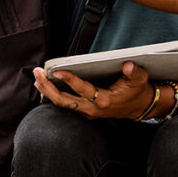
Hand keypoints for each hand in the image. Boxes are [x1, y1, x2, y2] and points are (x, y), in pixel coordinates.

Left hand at [33, 61, 156, 119]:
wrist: (140, 107)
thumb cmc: (138, 91)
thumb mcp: (140, 79)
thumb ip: (134, 72)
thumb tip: (128, 65)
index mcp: (104, 100)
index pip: (83, 90)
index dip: (70, 80)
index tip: (58, 71)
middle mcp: (93, 108)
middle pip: (64, 101)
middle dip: (48, 87)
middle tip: (38, 74)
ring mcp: (88, 111)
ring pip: (63, 104)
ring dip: (48, 91)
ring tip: (37, 78)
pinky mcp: (86, 110)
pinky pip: (66, 104)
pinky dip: (55, 95)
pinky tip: (47, 86)